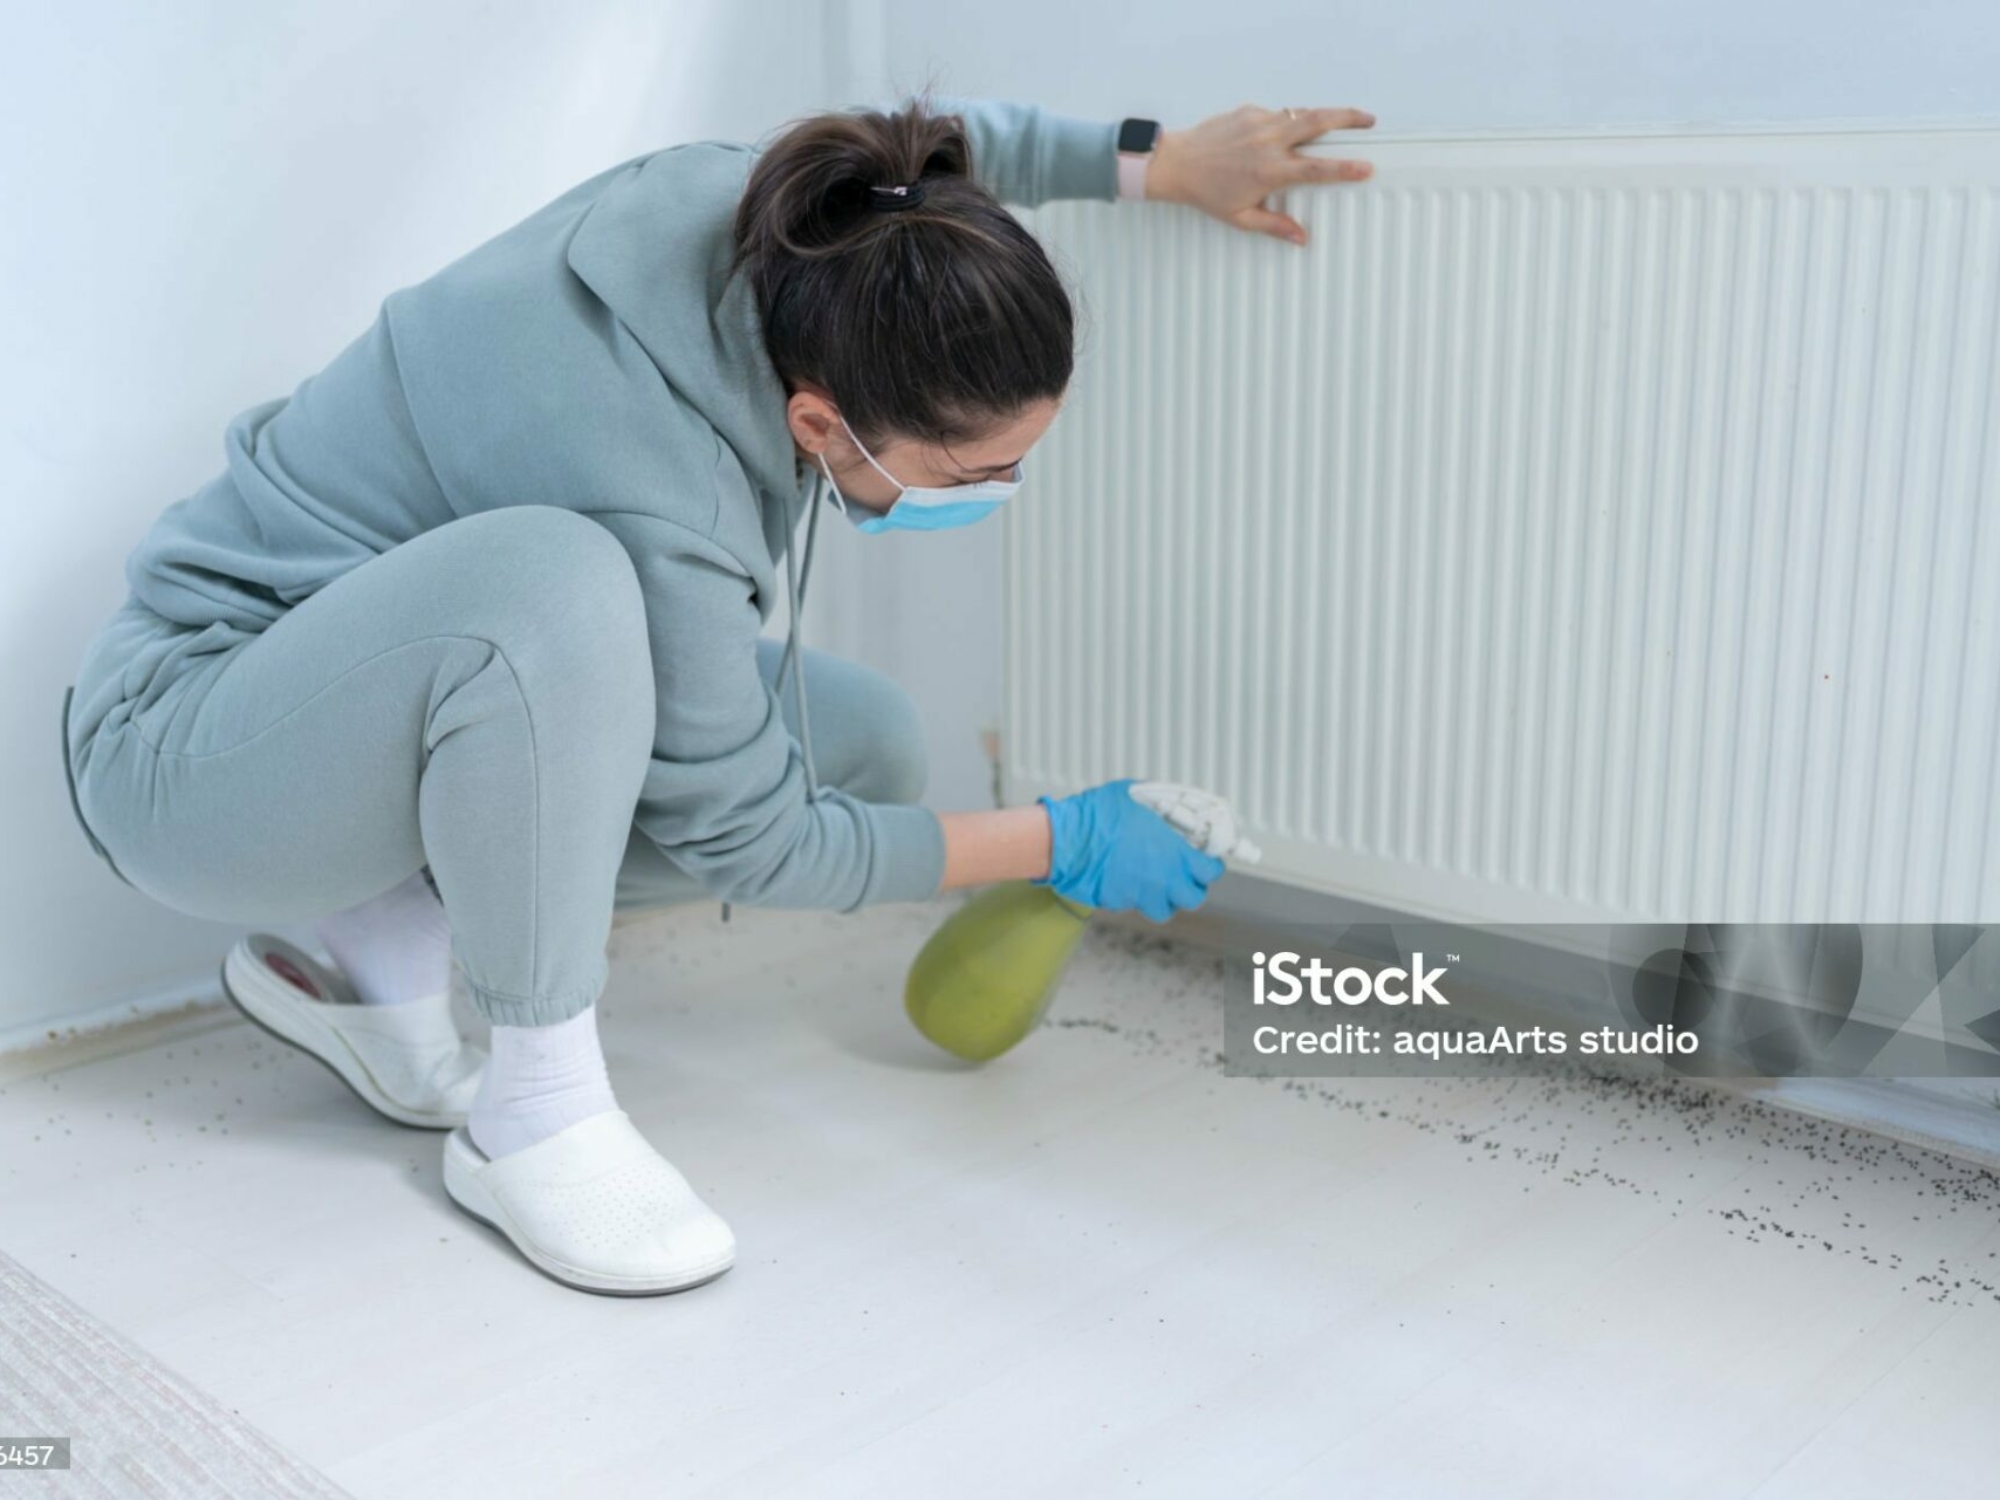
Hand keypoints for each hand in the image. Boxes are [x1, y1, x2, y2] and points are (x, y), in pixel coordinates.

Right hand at [1035, 778, 1228, 922]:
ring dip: (1164, 898)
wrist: (1066, 840)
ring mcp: (1139, 895)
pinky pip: (1133, 904)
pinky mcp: (1118, 903)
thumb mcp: (1135, 795)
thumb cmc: (1098, 815)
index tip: (1206, 860)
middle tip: (1183, 874)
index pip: (1210, 871)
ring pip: (1163, 909)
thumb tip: (1167, 804)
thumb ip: (1158, 804)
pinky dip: (1134, 895)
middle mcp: (1161, 880)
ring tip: (1154, 881)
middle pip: (1193, 898)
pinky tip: (1124, 877)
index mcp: (1174, 854)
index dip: (1210, 866)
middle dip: (1191, 887)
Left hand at [1146, 104, 1374, 245]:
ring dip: (1325, 114)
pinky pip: (1278, 113)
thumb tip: (1302, 239)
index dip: (1345, 168)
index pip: (1317, 168)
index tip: (1366, 167)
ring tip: (1341, 120)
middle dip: (1348, 118)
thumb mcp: (1240, 217)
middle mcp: (1268, 142)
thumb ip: (1274, 226)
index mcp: (1269, 171)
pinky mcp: (1249, 110)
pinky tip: (1285, 133)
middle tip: (1369, 121)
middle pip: (1318, 121)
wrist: (1176, 163)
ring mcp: (1259, 122)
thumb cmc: (1205, 193)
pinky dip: (1288, 121)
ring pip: (1302, 112)